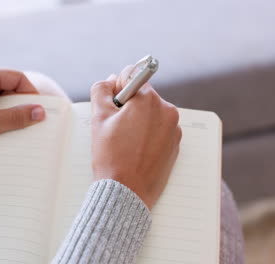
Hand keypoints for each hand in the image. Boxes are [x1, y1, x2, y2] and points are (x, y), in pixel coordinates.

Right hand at [90, 69, 181, 209]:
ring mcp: (174, 129)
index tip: (112, 104)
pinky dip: (148, 134)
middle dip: (128, 105)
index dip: (117, 87)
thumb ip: (101, 90)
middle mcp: (167, 110)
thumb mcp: (98, 118)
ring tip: (126, 142)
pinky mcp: (176, 145)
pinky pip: (160, 130)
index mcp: (148, 100)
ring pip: (151, 113)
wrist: (127, 192)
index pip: (132, 75)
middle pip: (142, 95)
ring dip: (138, 120)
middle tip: (115, 128)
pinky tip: (136, 150)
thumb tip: (111, 81)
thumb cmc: (110, 156)